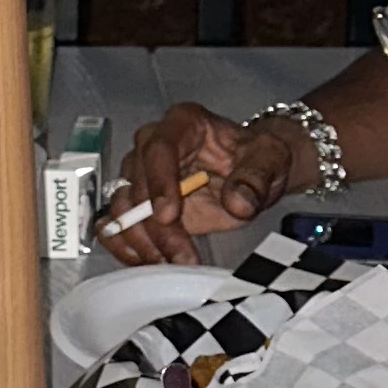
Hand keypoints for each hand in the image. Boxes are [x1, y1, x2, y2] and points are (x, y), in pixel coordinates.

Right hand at [97, 102, 311, 265]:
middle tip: (181, 257)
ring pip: (121, 208)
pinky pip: (117, 225)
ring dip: (141, 242)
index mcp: (183, 123)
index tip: (168, 217)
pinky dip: (127, 246)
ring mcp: (141, 174)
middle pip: (138, 185)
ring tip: (171, 264)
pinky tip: (151, 262)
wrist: (255, 170)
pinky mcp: (138, 203)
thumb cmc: (257, 157)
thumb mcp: (270, 158)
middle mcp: (152, 145)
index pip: (159, 148)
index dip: (159, 182)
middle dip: (156, 228)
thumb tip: (237, 203)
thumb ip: (255, 178)